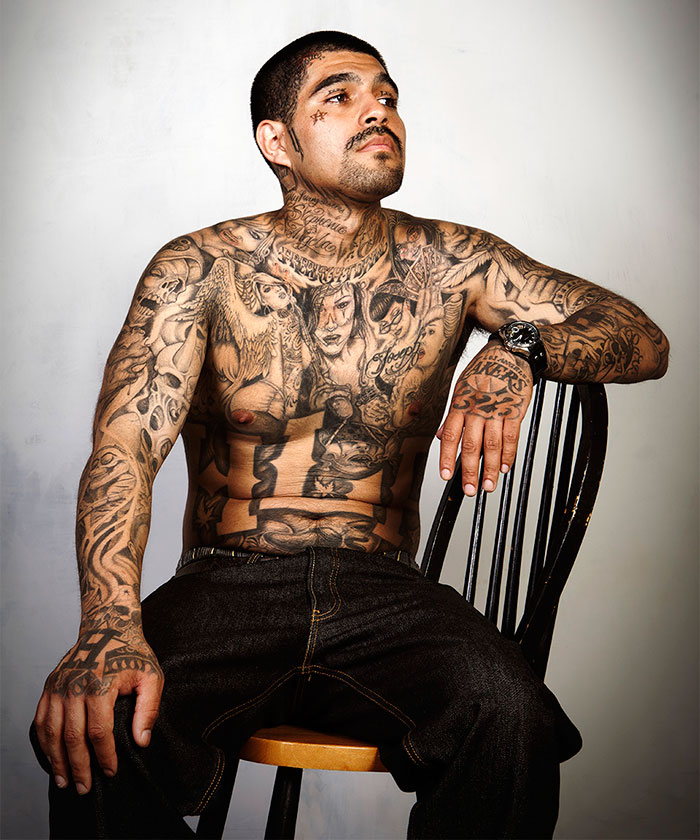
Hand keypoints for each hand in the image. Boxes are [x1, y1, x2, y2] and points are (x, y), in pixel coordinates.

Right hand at [33, 617, 162, 794]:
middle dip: (79, 767)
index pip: (99, 731)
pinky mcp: (49, 687)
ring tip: (64, 782)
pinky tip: (52, 759)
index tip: (111, 772)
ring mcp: (58, 687)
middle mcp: (74, 686)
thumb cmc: (132, 653)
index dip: (104, 756)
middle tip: (84, 788)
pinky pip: (42, 721)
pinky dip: (44, 743)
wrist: (107, 627)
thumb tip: (141, 741)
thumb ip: (148, 710)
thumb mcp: (151, 677)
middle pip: (72, 737)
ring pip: (52, 732)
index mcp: (100, 684)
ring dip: (57, 761)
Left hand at [436, 341, 532, 494]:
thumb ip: (452, 415)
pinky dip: (508, 454)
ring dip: (490, 468)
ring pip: (492, 444)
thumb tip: (440, 435)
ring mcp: (496, 410)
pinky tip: (505, 467)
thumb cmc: (482, 371)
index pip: (449, 435)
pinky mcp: (514, 410)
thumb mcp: (460, 389)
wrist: (509, 353)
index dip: (446, 457)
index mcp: (460, 405)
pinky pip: (511, 436)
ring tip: (488, 485)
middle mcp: (476, 409)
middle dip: (469, 470)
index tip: (446, 476)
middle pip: (471, 444)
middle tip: (469, 490)